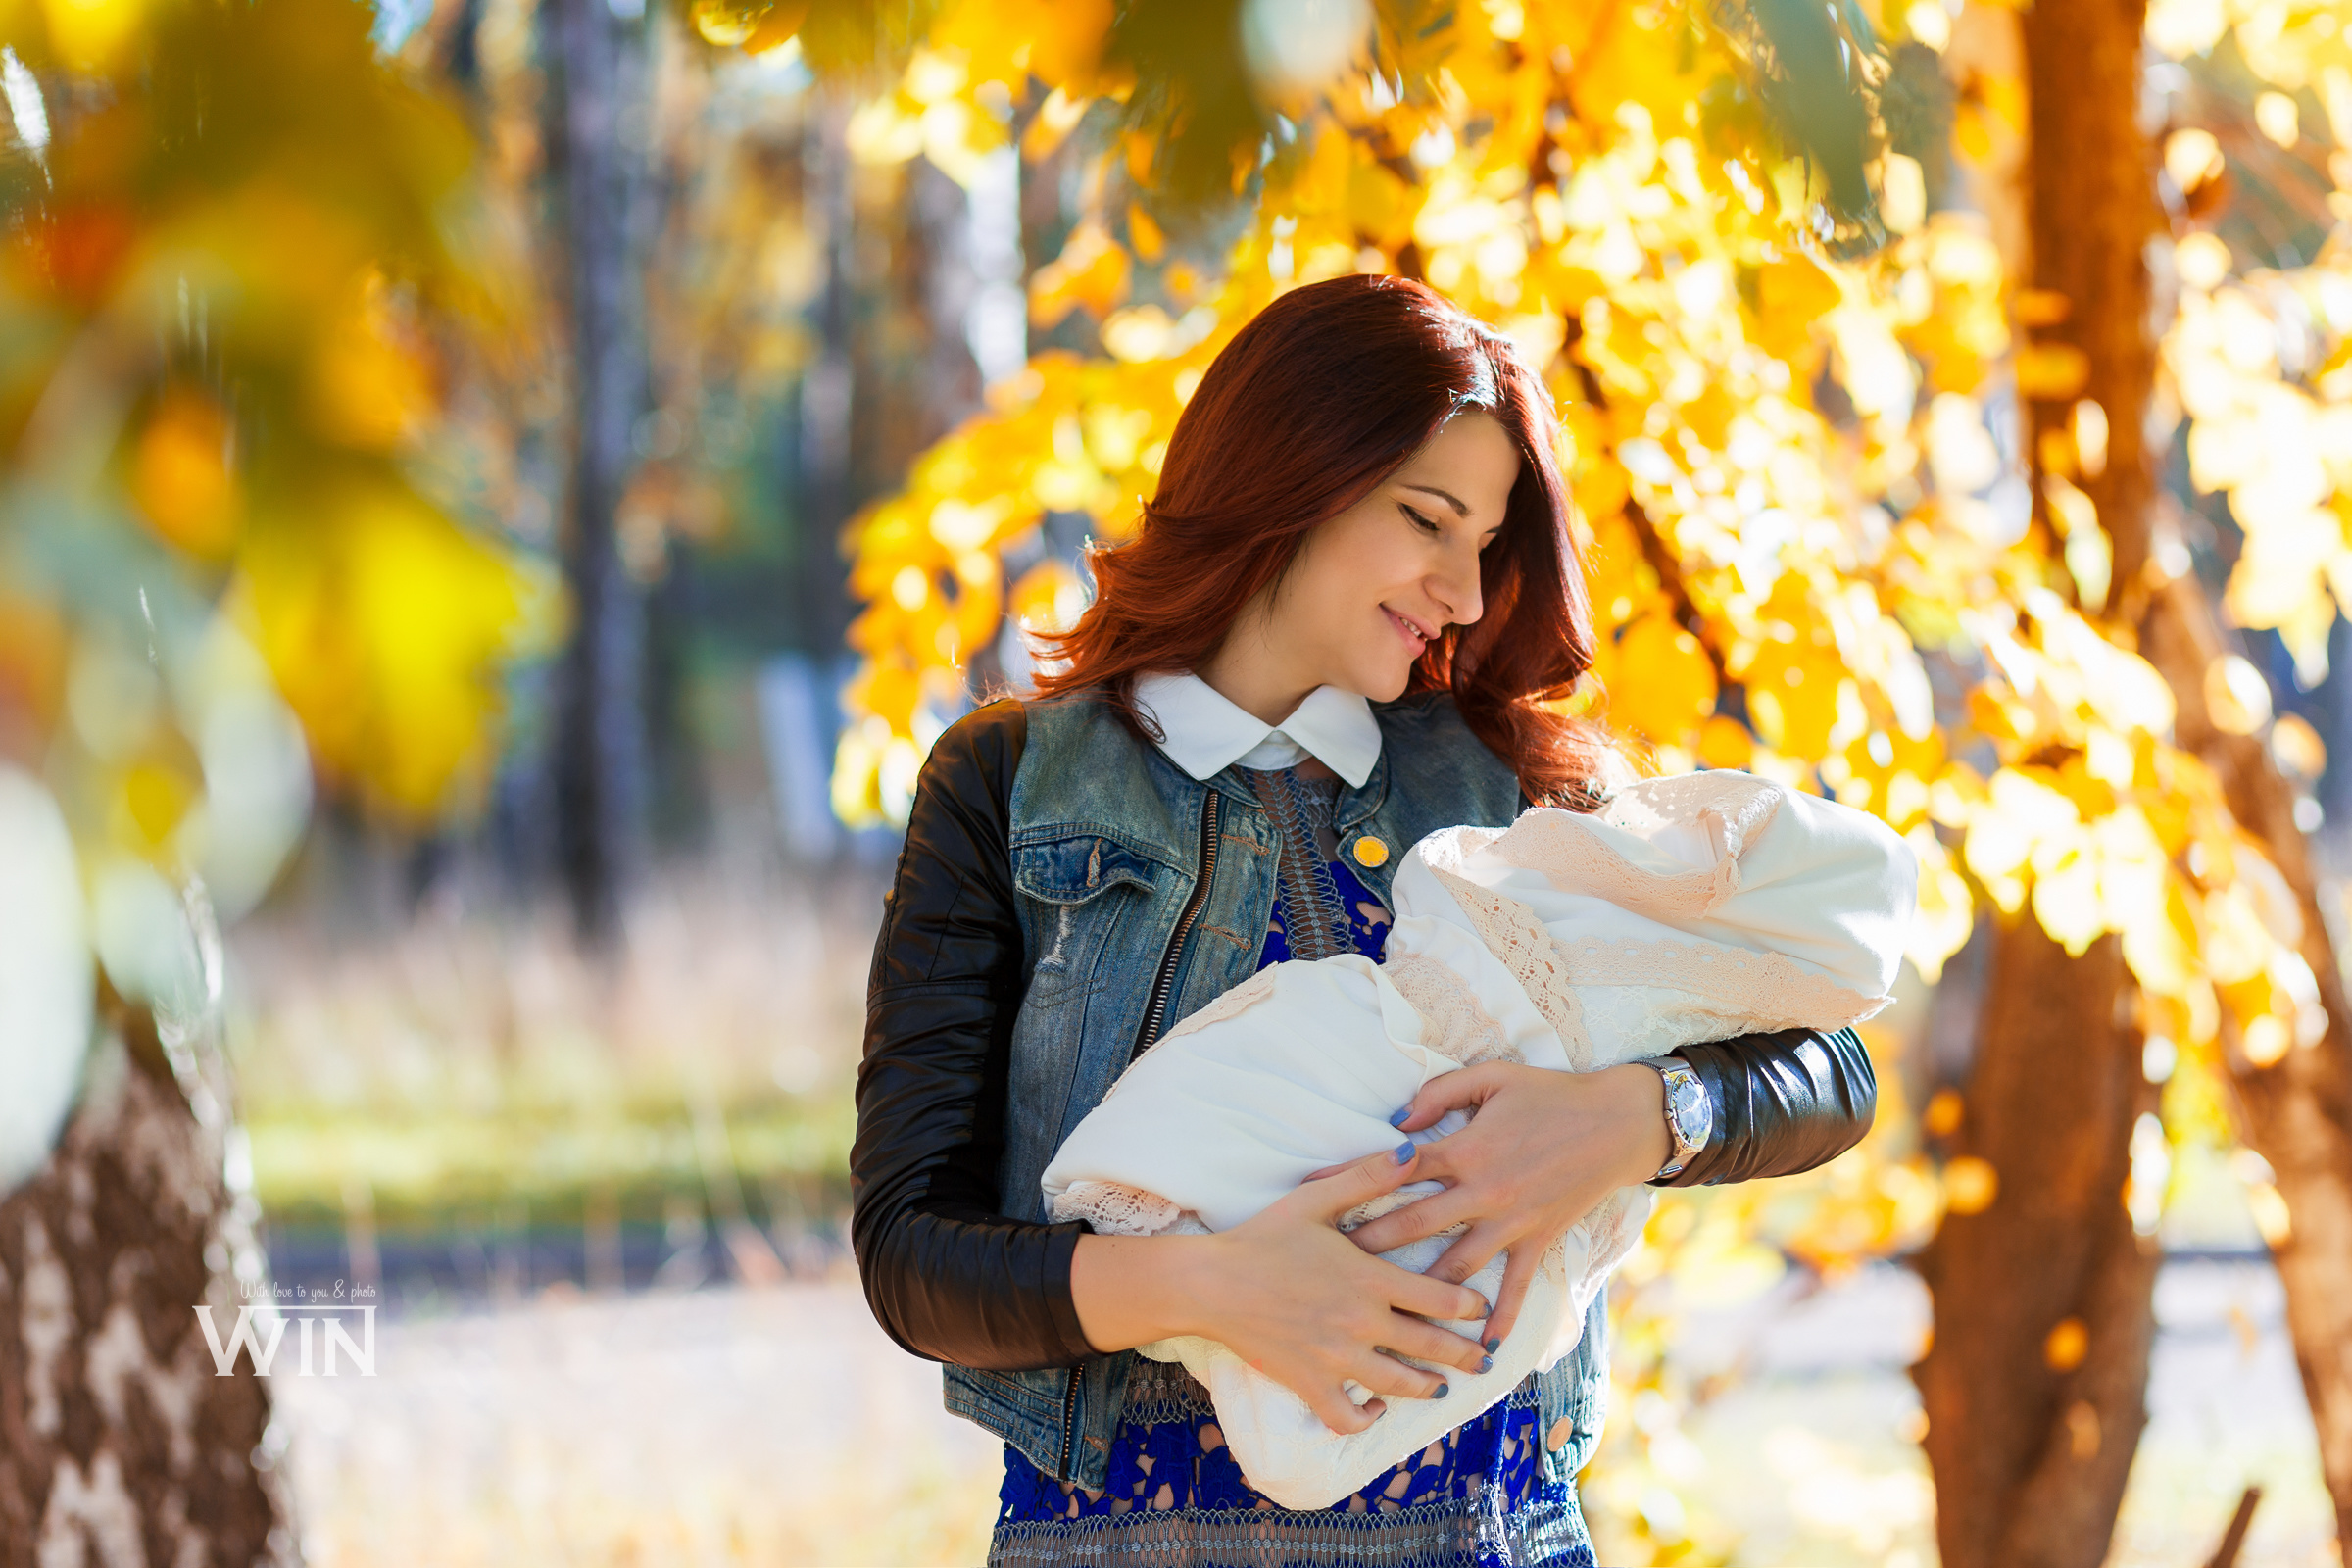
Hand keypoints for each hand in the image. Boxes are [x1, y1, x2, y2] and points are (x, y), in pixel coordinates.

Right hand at [1070, 1144, 1494, 1435]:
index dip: (1469, 1305)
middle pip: (1430, 1347)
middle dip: (1464, 1355)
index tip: (1480, 1308)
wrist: (1212, 1282)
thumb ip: (1368, 1177)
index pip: (1440, 1297)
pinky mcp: (1309, 1383)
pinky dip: (1367, 1417)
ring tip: (1439, 1388)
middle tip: (1483, 1361)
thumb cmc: (1263, 1236)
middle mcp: (1362, 1322)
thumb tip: (1412, 1150)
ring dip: (1427, 1388)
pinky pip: (1347, 1416)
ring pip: (1398, 1384)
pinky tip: (1375, 1407)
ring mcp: (1336, 1357)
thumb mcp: (1317, 1197)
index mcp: (1369, 1277)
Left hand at [1337, 1063, 1669, 1348]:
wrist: (1616, 1121)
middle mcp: (1484, 1191)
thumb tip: (1396, 1119)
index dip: (1350, 1180)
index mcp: (1466, 1147)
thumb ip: (1439, 1092)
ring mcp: (1512, 1222)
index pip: (1395, 1170)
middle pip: (1415, 1226)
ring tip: (1384, 1317)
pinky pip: (1515, 1287)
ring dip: (1421, 1293)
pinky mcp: (1539, 1241)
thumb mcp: (1492, 1076)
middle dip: (1369, 1248)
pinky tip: (1480, 1348)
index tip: (1311, 1197)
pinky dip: (1498, 1318)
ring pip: (1456, 1266)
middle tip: (1328, 1270)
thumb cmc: (1550, 1093)